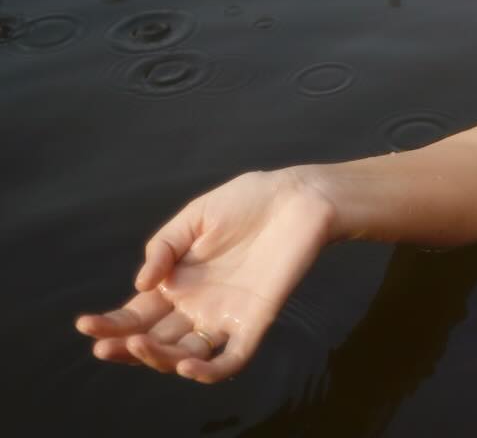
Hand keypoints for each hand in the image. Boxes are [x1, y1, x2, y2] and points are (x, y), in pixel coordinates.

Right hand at [73, 167, 334, 383]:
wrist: (300, 197)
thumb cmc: (248, 202)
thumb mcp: (196, 216)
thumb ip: (165, 246)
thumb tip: (139, 285)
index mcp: (178, 283)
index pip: (138, 314)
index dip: (112, 324)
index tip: (86, 324)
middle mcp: (197, 307)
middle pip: (155, 340)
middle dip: (126, 347)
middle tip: (105, 345)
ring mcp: (224, 317)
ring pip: (184, 356)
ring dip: (159, 359)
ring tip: (138, 345)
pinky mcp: (254, 323)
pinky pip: (229, 359)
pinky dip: (207, 370)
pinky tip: (186, 365)